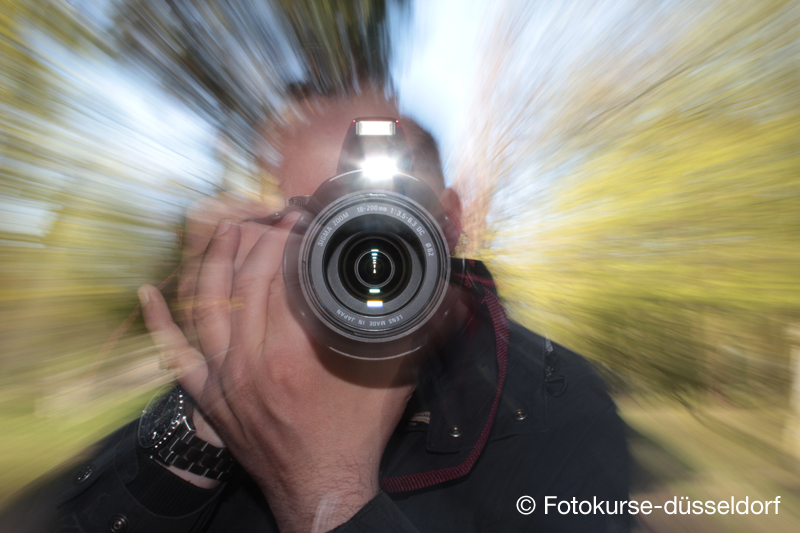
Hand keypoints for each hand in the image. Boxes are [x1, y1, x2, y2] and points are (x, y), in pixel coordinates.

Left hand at [139, 213, 414, 531]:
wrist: (322, 488)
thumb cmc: (357, 434)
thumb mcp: (394, 379)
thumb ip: (417, 334)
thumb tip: (448, 298)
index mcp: (295, 352)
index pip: (284, 276)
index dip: (292, 240)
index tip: (304, 219)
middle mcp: (252, 360)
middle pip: (246, 282)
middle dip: (260, 240)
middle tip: (276, 218)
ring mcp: (224, 378)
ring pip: (208, 305)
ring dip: (216, 261)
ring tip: (228, 229)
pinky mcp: (209, 396)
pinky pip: (175, 355)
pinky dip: (160, 322)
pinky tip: (150, 293)